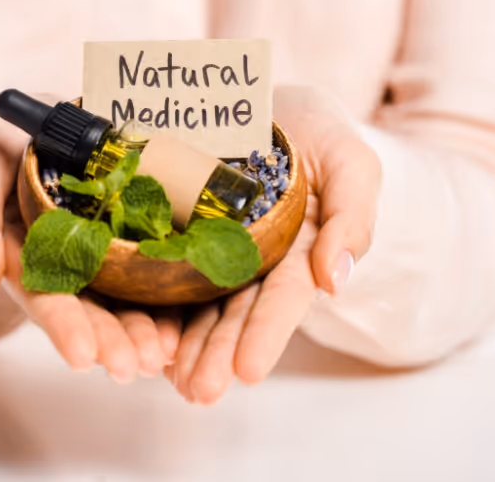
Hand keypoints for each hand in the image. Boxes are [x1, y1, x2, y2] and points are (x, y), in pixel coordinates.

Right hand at [0, 100, 180, 381]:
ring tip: (162, 356)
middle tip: (134, 366)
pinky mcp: (133, 237)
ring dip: (143, 331)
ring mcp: (102, 254)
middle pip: (91, 309)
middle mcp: (65, 264)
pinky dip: (168, 300)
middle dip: (112, 340)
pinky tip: (182, 326)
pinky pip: (153, 270)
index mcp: (24, 256)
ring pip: (125, 299)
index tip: (83, 357)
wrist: (39, 127)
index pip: (44, 297)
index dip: (63, 326)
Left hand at [164, 85, 381, 403]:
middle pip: (235, 311)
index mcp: (298, 251)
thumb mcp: (351, 164)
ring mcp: (214, 247)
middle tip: (198, 392)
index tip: (249, 372)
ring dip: (185, 343)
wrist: (267, 101)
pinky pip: (164, 266)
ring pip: (198, 301)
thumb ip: (352, 215)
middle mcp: (255, 259)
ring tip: (166, 377)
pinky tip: (141, 332)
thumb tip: (334, 277)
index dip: (266, 334)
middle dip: (218, 353)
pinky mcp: (179, 229)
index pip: (283, 298)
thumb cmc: (318, 135)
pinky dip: (155, 301)